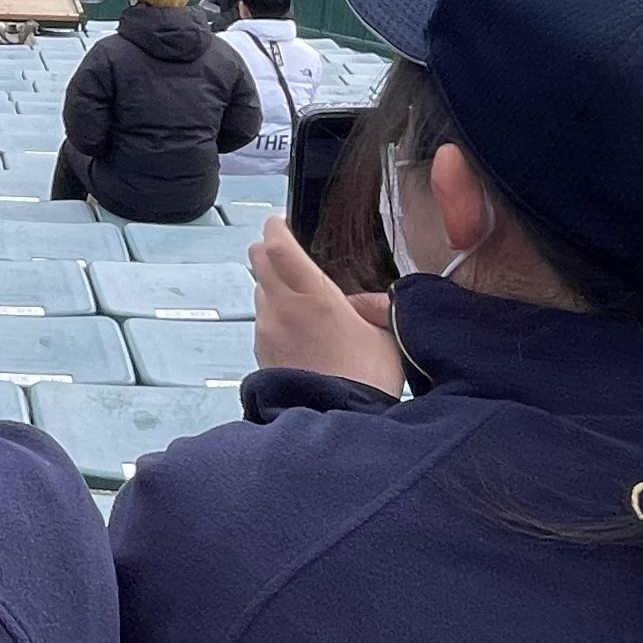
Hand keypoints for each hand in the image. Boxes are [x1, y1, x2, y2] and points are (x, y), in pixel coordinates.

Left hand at [251, 214, 403, 394]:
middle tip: (290, 253)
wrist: (339, 422)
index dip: (276, 226)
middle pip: (258, 260)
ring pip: (259, 292)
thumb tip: (365, 299)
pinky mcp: (261, 354)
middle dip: (270, 250)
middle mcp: (281, 309)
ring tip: (302, 301)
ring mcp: (266, 332)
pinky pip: (262, 322)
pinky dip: (275, 317)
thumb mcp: (384, 333)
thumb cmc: (365, 379)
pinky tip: (299, 332)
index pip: (277, 244)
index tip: (283, 221)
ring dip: (273, 286)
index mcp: (312, 295)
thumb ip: (373, 306)